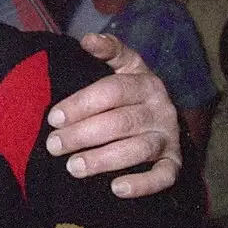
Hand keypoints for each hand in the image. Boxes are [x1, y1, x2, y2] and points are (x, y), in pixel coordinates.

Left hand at [47, 32, 180, 198]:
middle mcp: (160, 109)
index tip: (53, 118)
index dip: (82, 104)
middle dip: (83, 135)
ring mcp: (168, 137)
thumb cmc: (130, 92)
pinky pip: (164, 176)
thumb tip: (89, 40)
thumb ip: (108, 51)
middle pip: (121, 122)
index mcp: (145, 83)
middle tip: (54, 145)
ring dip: (105, 159)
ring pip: (139, 149)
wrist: (162, 117)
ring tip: (74, 168)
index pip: (112, 91)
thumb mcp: (124, 66)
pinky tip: (116, 188)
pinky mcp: (173, 162)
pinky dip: (143, 184)